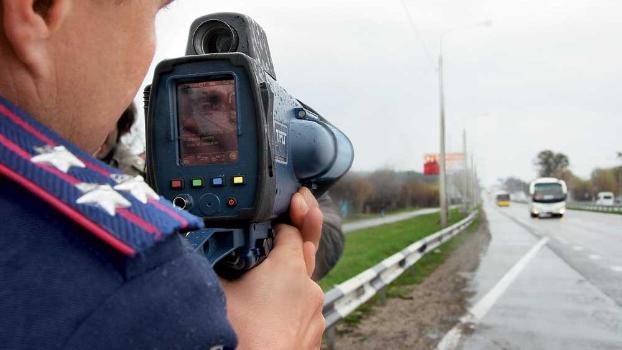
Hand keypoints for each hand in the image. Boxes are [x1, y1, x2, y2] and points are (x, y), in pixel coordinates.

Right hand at [221, 188, 324, 349]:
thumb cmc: (239, 338)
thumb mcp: (216, 291)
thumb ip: (213, 262)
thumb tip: (194, 248)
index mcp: (289, 268)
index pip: (290, 229)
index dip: (278, 221)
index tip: (268, 218)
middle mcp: (309, 288)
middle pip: (301, 254)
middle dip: (285, 247)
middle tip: (271, 240)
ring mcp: (315, 314)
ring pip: (300, 286)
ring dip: (285, 281)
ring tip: (260, 288)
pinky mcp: (313, 335)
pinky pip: (301, 310)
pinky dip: (288, 306)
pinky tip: (266, 313)